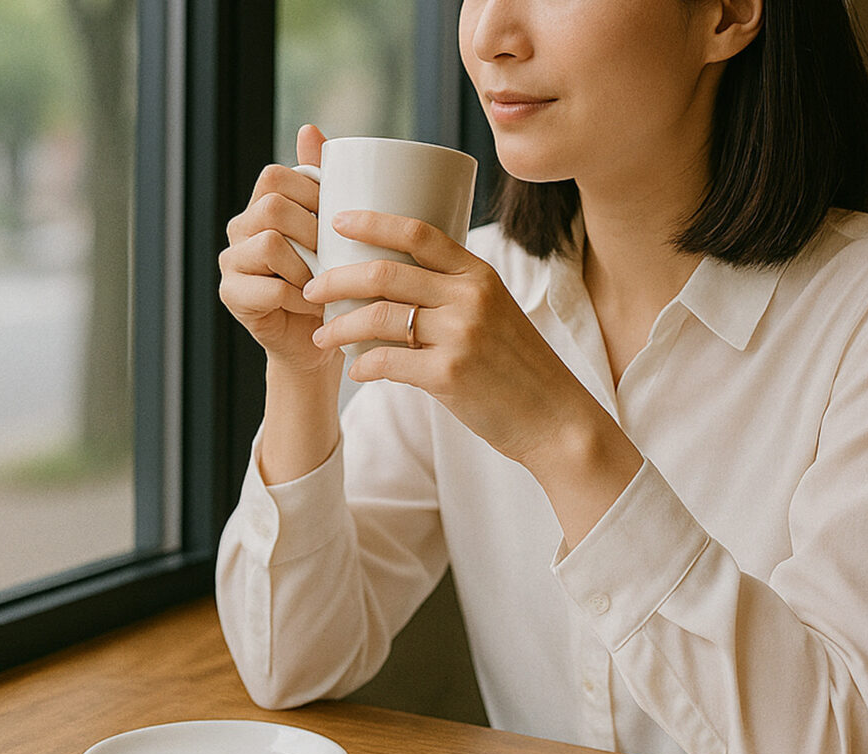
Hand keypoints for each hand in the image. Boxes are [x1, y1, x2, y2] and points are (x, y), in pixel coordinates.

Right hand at [218, 124, 340, 377]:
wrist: (321, 340)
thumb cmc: (334, 282)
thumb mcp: (337, 230)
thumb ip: (323, 182)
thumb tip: (308, 127)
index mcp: (262, 206)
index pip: (276, 176)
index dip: (312, 194)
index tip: (338, 221)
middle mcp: (240, 229)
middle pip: (271, 207)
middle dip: (312, 231)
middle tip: (334, 256)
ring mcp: (231, 262)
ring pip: (269, 243)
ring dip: (307, 266)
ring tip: (324, 283)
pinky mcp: (232, 296)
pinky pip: (270, 288)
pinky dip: (301, 299)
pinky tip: (315, 307)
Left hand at [302, 210, 599, 470]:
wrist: (555, 418)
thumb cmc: (518, 366)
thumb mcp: (495, 314)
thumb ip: (452, 295)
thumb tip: (392, 287)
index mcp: (480, 275)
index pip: (418, 233)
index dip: (372, 221)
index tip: (337, 220)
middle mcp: (470, 297)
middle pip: (385, 273)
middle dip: (336, 278)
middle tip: (312, 288)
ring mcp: (460, 335)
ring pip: (378, 317)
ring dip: (339, 325)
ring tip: (322, 335)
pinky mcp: (449, 375)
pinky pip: (387, 362)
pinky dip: (362, 366)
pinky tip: (356, 371)